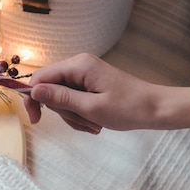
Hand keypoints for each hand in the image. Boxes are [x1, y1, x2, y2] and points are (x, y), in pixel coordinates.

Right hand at [23, 53, 189, 131]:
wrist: (155, 109)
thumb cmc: (129, 108)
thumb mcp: (91, 107)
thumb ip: (61, 99)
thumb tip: (34, 91)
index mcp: (79, 65)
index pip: (41, 77)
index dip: (33, 98)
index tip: (36, 120)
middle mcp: (79, 65)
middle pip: (51, 89)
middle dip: (63, 111)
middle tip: (84, 122)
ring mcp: (85, 74)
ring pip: (62, 99)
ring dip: (74, 116)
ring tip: (94, 124)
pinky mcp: (90, 83)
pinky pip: (73, 101)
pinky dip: (81, 115)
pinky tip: (96, 122)